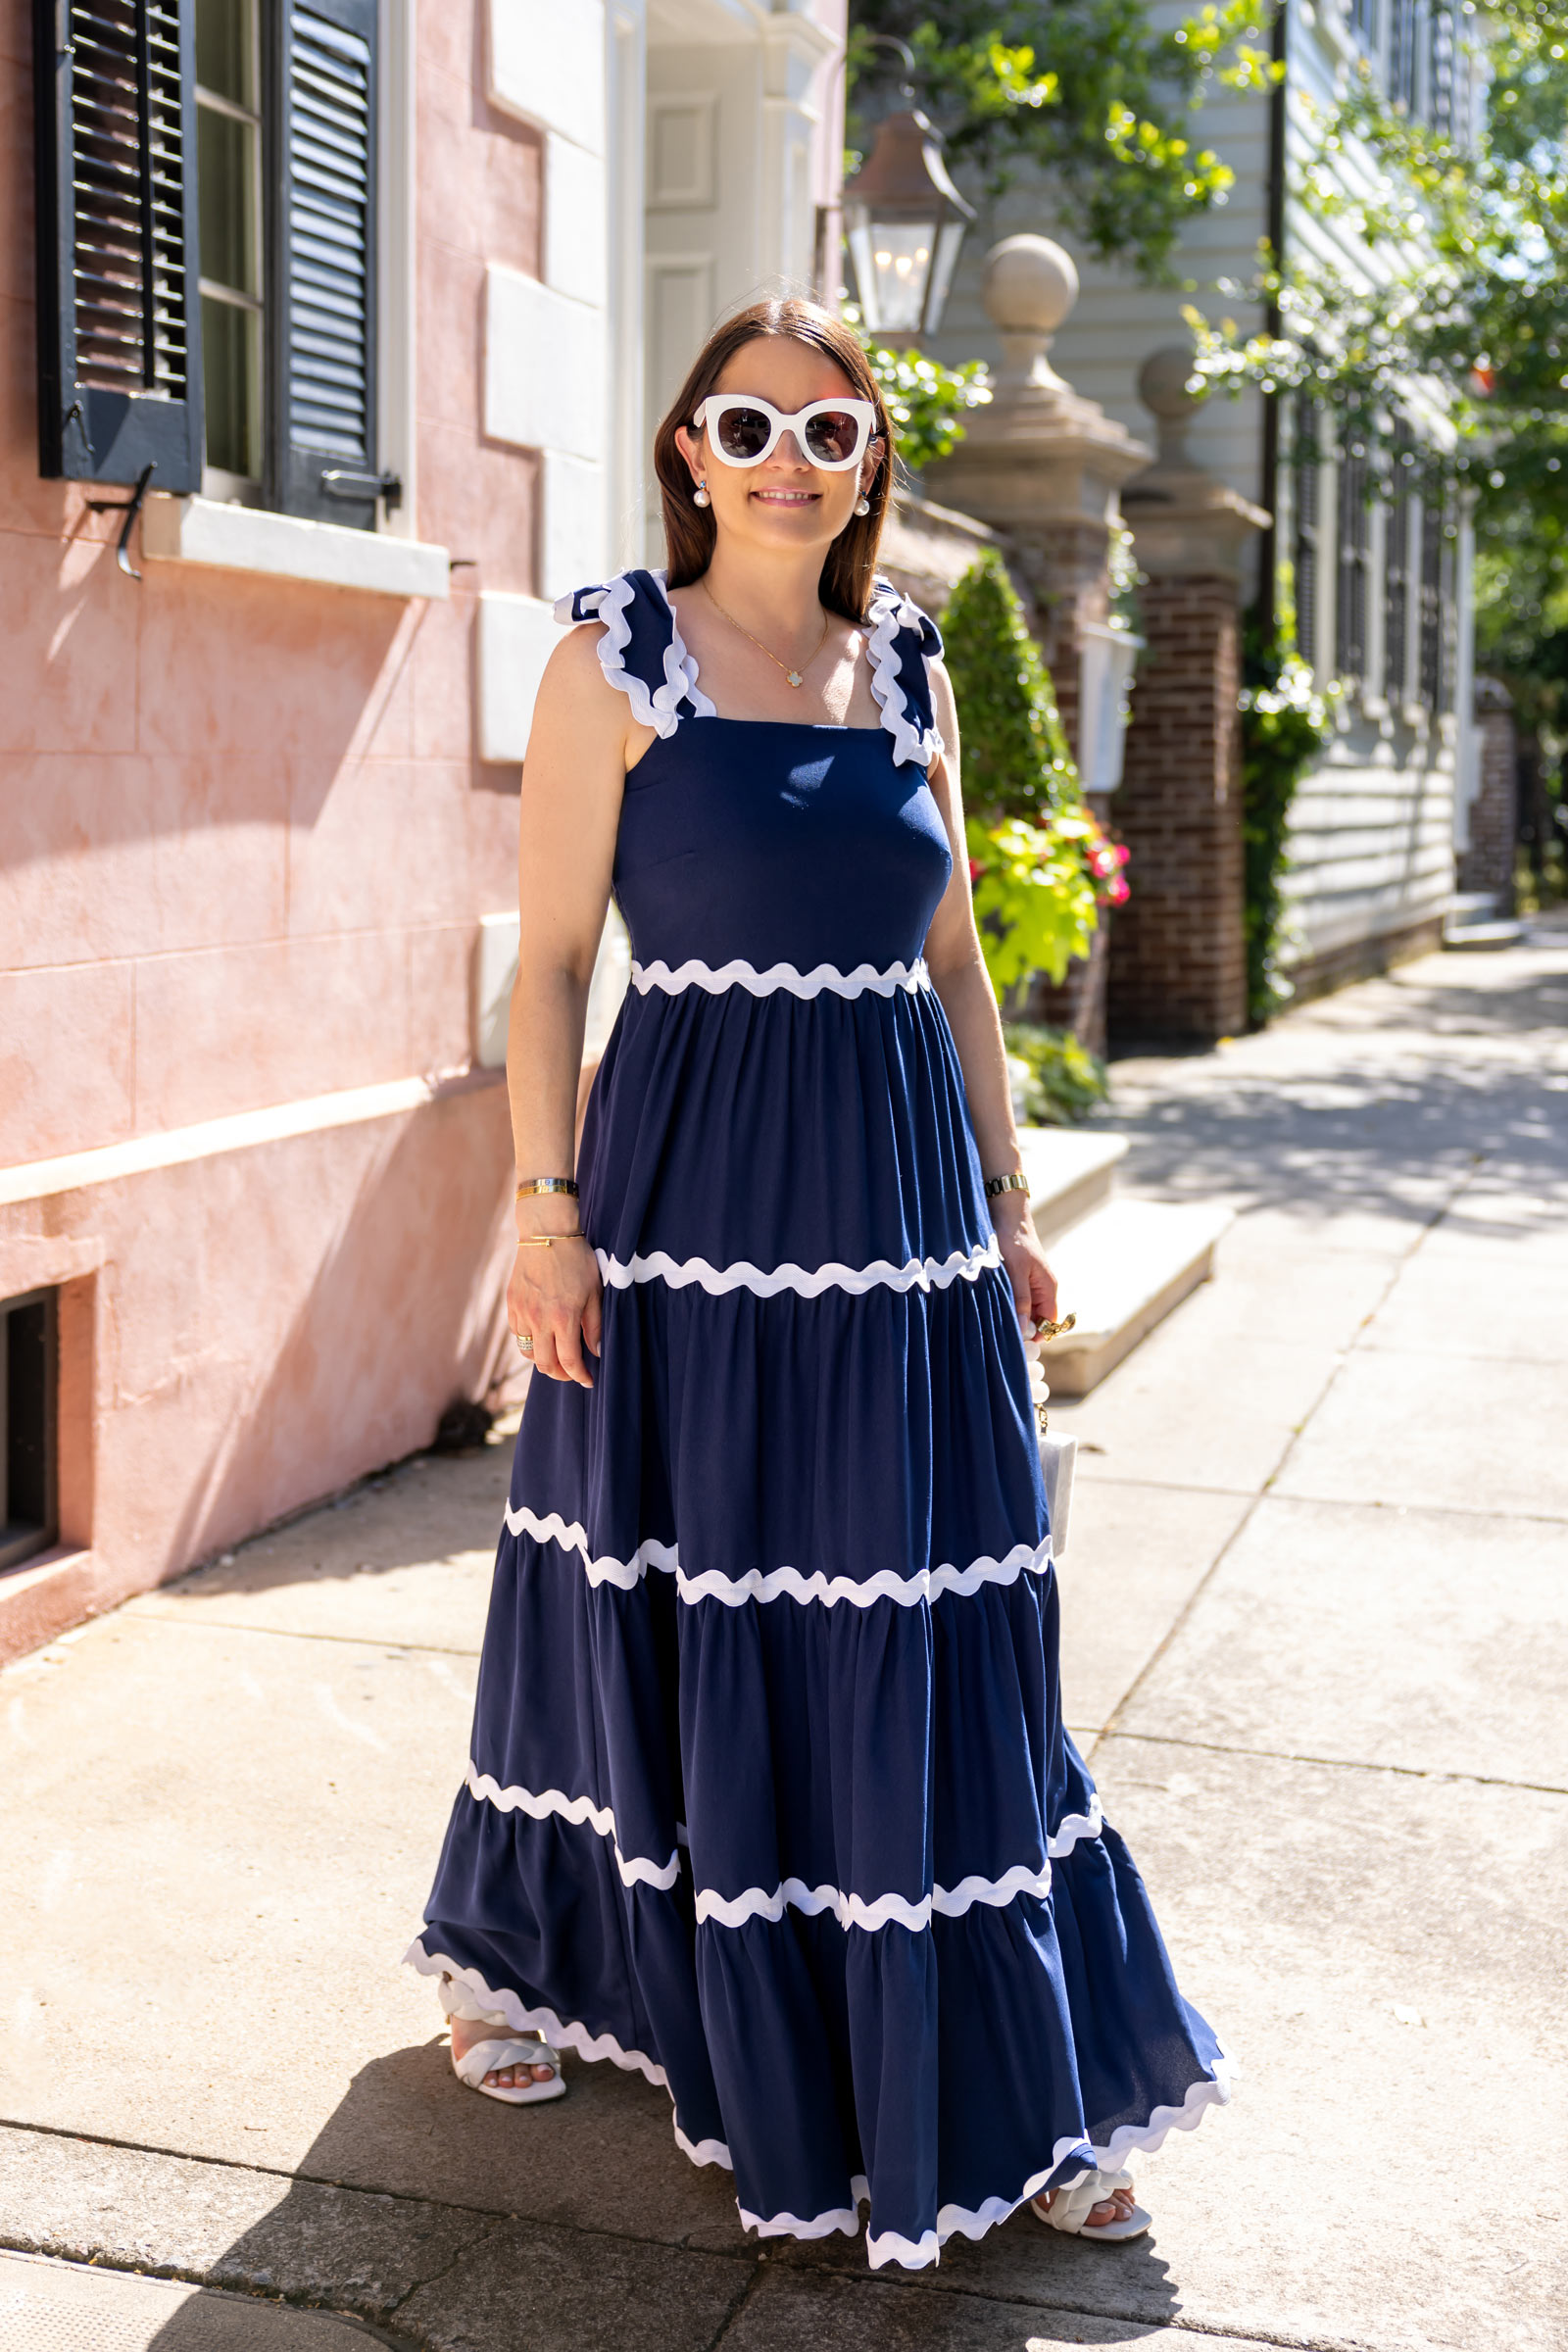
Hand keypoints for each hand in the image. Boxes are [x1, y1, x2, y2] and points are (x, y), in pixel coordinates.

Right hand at [508, 1236, 601, 1387]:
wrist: (547, 1233)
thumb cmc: (576, 1260)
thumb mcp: (595, 1292)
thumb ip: (595, 1325)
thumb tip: (596, 1352)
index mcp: (563, 1318)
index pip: (568, 1361)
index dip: (579, 1376)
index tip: (588, 1380)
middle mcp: (539, 1319)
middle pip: (545, 1364)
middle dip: (561, 1374)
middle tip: (573, 1372)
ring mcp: (522, 1312)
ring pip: (528, 1352)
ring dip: (543, 1360)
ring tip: (556, 1356)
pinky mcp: (512, 1304)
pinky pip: (517, 1333)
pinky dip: (529, 1342)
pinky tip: (541, 1336)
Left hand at [991, 1192, 1058, 1338]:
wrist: (1006, 1215)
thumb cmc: (1013, 1241)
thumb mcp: (1016, 1272)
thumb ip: (1022, 1301)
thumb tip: (1024, 1329)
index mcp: (1048, 1288)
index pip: (1049, 1323)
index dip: (1036, 1336)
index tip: (1017, 1344)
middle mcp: (1041, 1288)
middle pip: (1036, 1319)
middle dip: (1022, 1328)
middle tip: (1001, 1336)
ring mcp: (1029, 1283)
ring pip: (1024, 1310)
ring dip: (1012, 1316)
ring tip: (994, 1321)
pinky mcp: (1017, 1278)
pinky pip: (1015, 1299)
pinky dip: (1006, 1305)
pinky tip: (992, 1306)